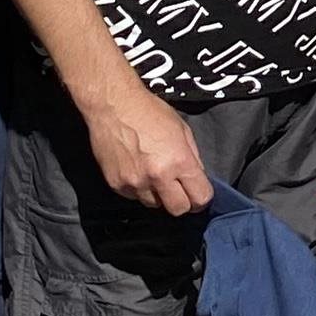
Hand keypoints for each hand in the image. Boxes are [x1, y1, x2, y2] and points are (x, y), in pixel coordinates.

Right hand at [85, 76, 213, 217]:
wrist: (113, 106)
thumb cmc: (148, 112)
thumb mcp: (182, 129)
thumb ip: (193, 157)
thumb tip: (198, 177)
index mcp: (179, 161)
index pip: (200, 198)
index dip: (202, 198)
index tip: (199, 194)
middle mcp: (157, 176)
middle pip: (178, 210)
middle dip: (183, 203)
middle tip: (180, 190)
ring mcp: (135, 183)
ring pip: (155, 205)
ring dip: (159, 195)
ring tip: (154, 173)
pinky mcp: (117, 185)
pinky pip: (135, 197)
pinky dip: (140, 189)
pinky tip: (138, 169)